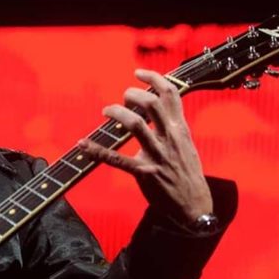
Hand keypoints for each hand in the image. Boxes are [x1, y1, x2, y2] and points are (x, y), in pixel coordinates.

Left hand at [77, 69, 212, 224]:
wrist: (195, 205)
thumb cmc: (186, 173)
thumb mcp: (185, 144)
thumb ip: (172, 125)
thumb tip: (158, 106)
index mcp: (179, 128)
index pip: (170, 94)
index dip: (153, 78)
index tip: (138, 73)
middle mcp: (169, 137)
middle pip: (151, 103)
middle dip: (132, 94)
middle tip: (122, 97)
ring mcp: (157, 155)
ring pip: (134, 125)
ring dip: (116, 113)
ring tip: (106, 111)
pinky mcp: (144, 173)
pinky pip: (117, 159)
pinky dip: (97, 151)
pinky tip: (83, 144)